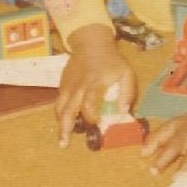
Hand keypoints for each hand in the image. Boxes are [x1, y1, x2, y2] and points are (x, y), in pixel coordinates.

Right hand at [55, 23, 135, 147]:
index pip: (89, 103)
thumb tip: (123, 112)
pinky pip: (58, 102)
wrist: (91, 42)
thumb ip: (127, 92)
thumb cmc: (111, 60)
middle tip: (64, 145)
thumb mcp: (126, 72)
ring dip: (60, 124)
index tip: (96, 124)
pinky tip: (64, 122)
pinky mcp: (62, 84)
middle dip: (66, 128)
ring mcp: (68, 86)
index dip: (90, 116)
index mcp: (95, 84)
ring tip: (62, 139)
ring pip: (60, 107)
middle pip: (68, 109)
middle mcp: (78, 87)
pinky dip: (60, 113)